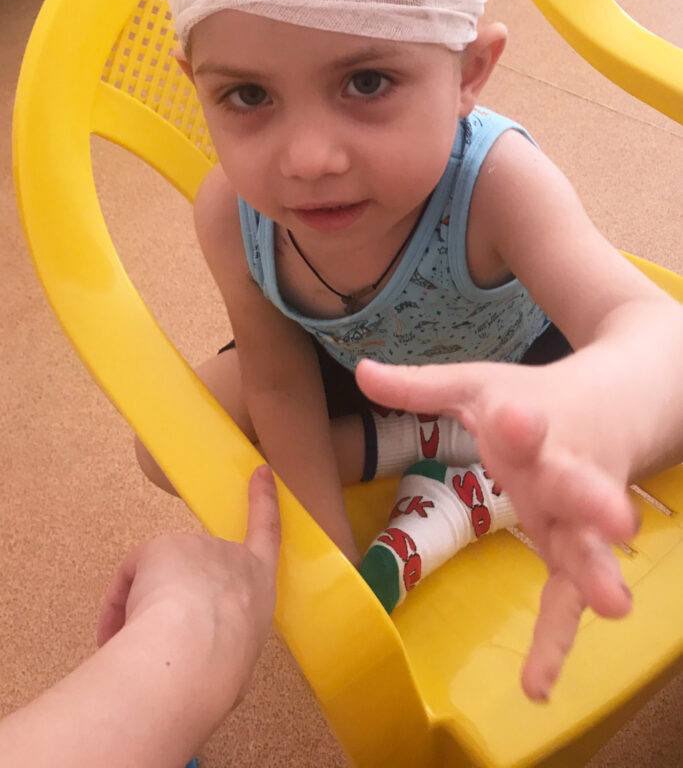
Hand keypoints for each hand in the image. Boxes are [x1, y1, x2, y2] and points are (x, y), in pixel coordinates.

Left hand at [97, 464, 279, 704]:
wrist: (195, 653)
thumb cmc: (221, 669)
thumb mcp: (237, 661)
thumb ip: (221, 645)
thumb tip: (195, 659)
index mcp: (259, 585)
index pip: (267, 533)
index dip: (263, 501)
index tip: (260, 471)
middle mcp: (230, 557)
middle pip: (196, 568)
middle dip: (175, 597)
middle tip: (159, 638)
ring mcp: (195, 546)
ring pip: (160, 577)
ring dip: (145, 606)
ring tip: (139, 647)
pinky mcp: (161, 546)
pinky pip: (131, 575)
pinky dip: (117, 603)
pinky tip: (114, 631)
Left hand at [356, 358, 638, 701]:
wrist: (615, 407)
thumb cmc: (536, 399)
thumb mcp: (478, 386)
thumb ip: (421, 387)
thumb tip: (360, 372)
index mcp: (537, 423)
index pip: (528, 423)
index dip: (521, 425)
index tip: (517, 420)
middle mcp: (565, 471)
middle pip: (579, 486)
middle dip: (592, 501)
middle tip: (617, 519)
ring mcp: (575, 515)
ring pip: (589, 545)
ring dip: (597, 572)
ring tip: (613, 604)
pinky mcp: (573, 550)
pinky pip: (567, 597)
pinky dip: (556, 640)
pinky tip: (537, 686)